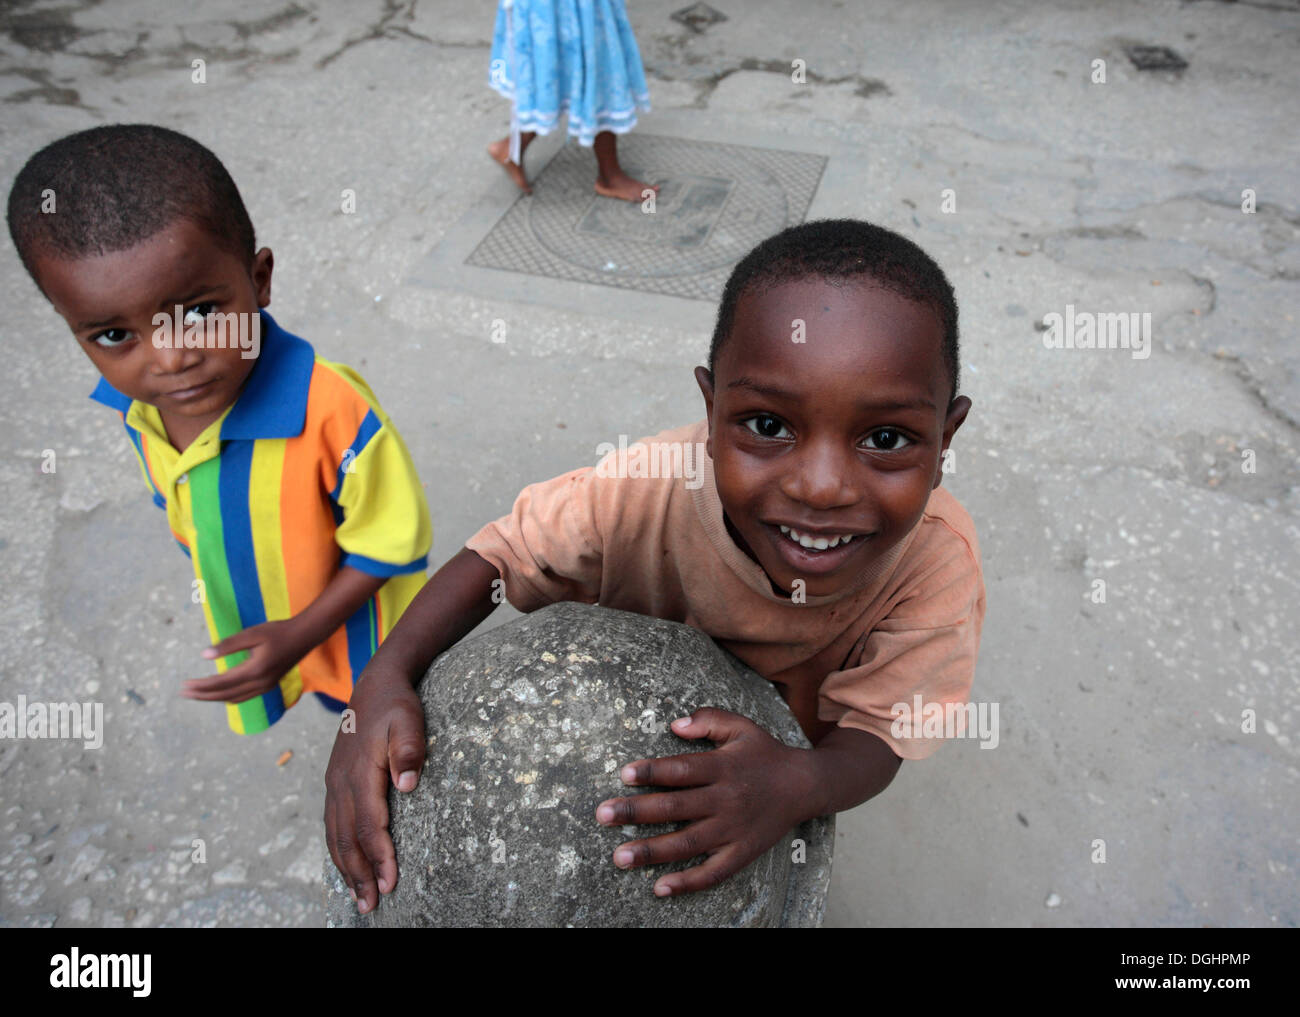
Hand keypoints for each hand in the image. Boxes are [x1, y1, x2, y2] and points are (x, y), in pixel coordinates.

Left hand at [181, 619, 309, 703]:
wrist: (305, 636)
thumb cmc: (278, 631)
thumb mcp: (252, 634)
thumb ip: (229, 645)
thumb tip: (204, 655)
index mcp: (254, 671)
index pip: (220, 683)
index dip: (200, 686)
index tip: (184, 685)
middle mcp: (259, 684)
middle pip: (225, 695)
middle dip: (203, 695)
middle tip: (183, 693)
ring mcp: (265, 687)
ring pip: (234, 698)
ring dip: (214, 697)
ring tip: (198, 694)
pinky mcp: (268, 685)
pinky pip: (243, 697)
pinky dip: (228, 697)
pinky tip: (221, 693)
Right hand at [323, 665, 426, 915]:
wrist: (374, 685)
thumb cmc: (396, 705)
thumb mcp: (409, 720)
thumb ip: (409, 749)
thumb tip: (408, 784)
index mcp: (360, 771)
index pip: (369, 823)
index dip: (379, 855)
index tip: (391, 881)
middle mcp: (341, 782)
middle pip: (348, 838)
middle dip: (360, 874)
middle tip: (371, 906)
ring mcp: (335, 784)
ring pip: (336, 835)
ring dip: (347, 869)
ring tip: (360, 898)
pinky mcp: (336, 783)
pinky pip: (333, 824)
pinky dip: (338, 850)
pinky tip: (347, 867)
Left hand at [594, 707, 814, 896]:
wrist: (805, 785)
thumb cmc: (765, 753)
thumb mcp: (741, 726)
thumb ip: (708, 720)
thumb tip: (674, 725)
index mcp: (723, 767)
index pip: (681, 769)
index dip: (652, 771)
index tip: (624, 774)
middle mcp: (726, 799)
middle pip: (676, 807)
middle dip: (637, 812)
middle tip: (602, 815)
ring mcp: (734, 829)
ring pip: (688, 843)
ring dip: (652, 851)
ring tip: (619, 856)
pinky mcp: (742, 852)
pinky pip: (714, 872)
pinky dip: (687, 882)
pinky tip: (660, 888)